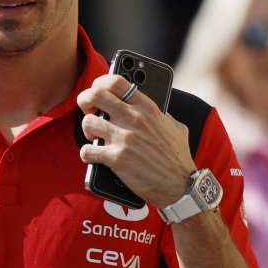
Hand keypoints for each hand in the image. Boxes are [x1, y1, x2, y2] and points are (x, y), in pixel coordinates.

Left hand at [77, 74, 193, 207]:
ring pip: (88, 122)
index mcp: (147, 107)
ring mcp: (125, 138)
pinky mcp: (117, 158)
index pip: (116, 81)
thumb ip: (161, 114)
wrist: (181, 186)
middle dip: (85, 101)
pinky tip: (93, 156)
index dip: (100, 83)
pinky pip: (87, 150)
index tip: (97, 93)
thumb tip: (153, 108)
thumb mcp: (174, 126)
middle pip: (96, 94)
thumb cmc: (177, 157)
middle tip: (89, 112)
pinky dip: (86, 154)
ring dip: (86, 130)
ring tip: (94, 137)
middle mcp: (135, 118)